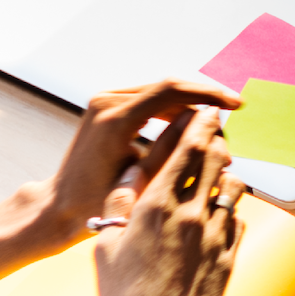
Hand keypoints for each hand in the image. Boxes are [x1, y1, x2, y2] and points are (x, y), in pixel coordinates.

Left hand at [40, 77, 238, 242]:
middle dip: (204, 102)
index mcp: (114, 118)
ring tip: (212, 135)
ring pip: (161, 94)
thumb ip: (175, 148)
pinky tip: (190, 132)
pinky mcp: (105, 108)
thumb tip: (208, 123)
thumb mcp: (143, 179)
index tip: (235, 104)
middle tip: (229, 122)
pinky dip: (172, 112)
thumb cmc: (96, 203)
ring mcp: (104, 102)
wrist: (59, 207)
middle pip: (169, 88)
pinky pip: (148, 101)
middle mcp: (106, 102)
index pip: (171, 90)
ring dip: (189, 109)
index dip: (208, 93)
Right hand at [97, 114, 243, 295]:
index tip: (203, 109)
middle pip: (215, 158)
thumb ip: (120, 203)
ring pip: (233, 186)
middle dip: (217, 138)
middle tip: (216, 128)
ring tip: (221, 168)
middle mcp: (191, 213)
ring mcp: (215, 234)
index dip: (197, 123)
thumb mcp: (107, 245)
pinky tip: (223, 209)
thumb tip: (129, 171)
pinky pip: (238, 218)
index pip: (185, 148)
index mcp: (157, 205)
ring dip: (227, 172)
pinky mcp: (229, 255)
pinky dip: (232, 207)